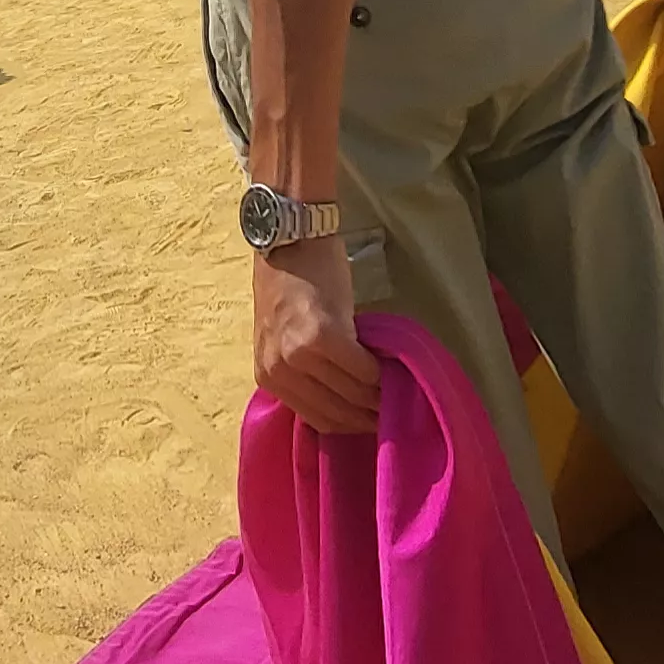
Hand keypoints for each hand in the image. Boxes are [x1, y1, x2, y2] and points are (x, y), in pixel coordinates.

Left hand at [252, 239, 378, 433]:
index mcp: (267, 376)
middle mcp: (279, 371)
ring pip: (352, 394)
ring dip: (378, 397)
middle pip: (337, 413)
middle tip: (394, 410)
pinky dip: (378, 373)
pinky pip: (362, 369)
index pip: (319, 420)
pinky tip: (389, 366)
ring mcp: (298, 355)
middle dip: (368, 416)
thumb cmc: (291, 284)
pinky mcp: (323, 337)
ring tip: (396, 392)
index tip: (376, 421)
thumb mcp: (286, 337)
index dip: (352, 424)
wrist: (291, 238)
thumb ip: (308, 371)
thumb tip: (348, 399)